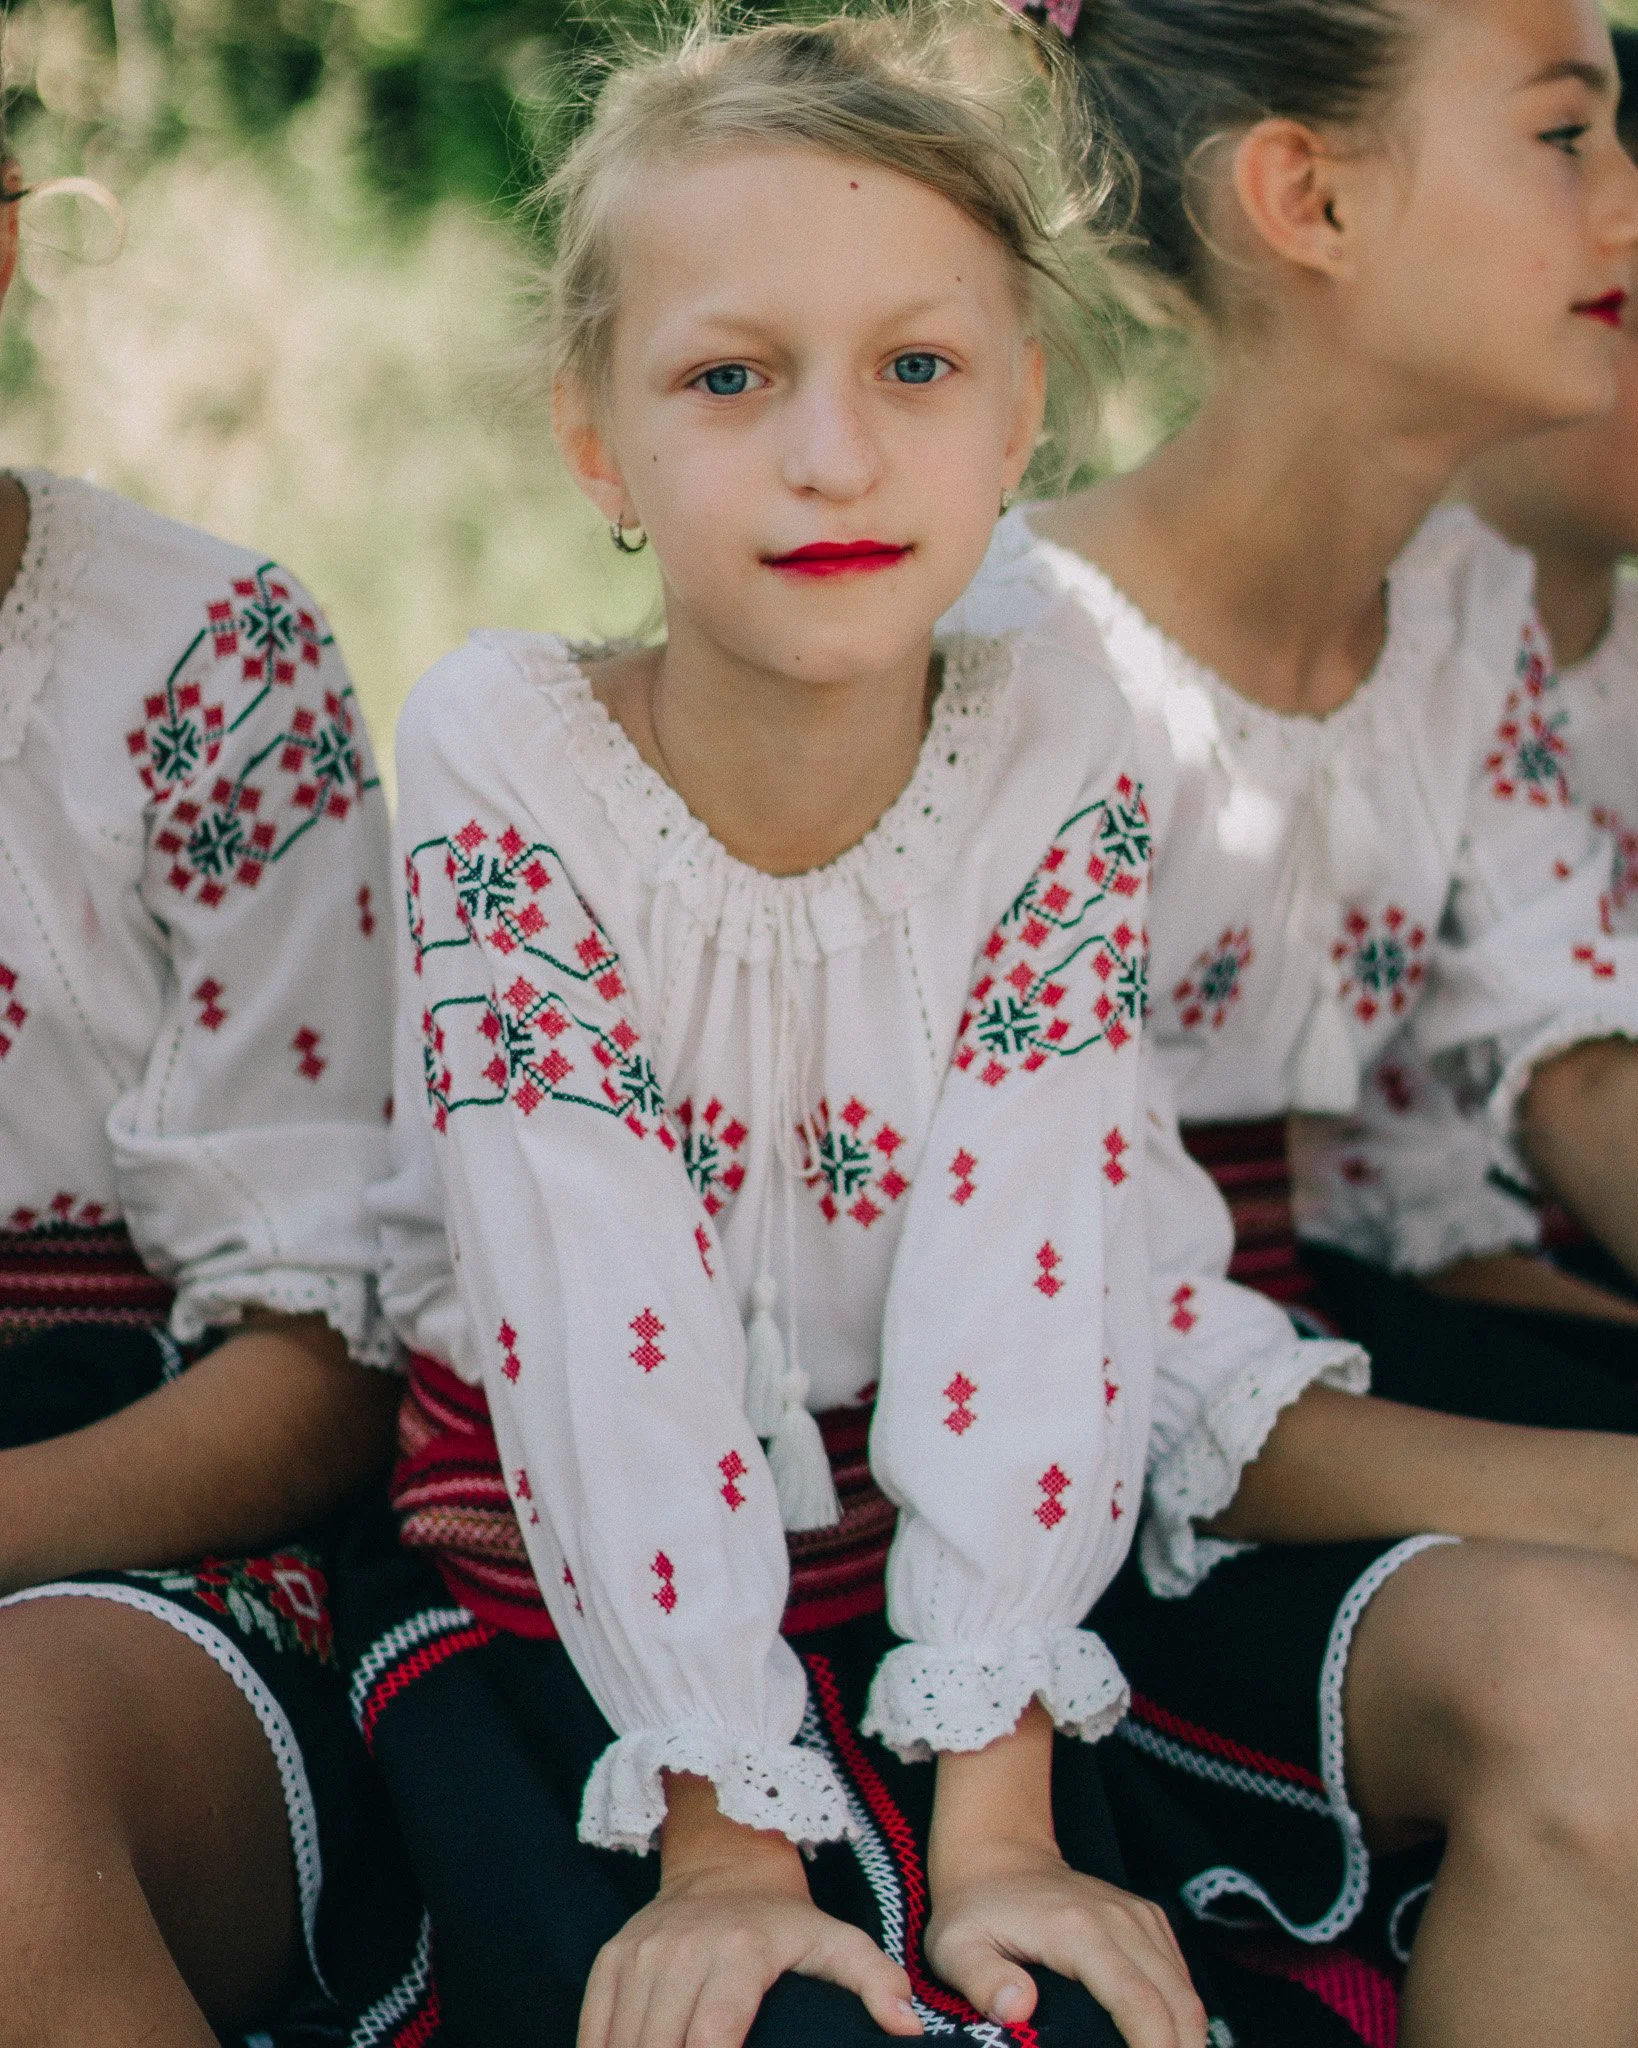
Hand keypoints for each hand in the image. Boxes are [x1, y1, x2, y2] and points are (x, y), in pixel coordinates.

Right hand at [578, 1774, 921, 2047]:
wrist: (726, 1861)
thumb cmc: (786, 1921)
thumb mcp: (837, 1940)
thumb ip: (875, 1980)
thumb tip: (908, 2026)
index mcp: (740, 1951)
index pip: (713, 2037)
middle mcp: (684, 1948)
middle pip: (661, 2046)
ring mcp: (643, 1952)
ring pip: (624, 2040)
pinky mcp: (613, 1957)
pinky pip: (595, 2026)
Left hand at [925, 1839, 1206, 2047]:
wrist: (999, 1857)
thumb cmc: (975, 1912)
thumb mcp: (955, 1948)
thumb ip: (981, 1980)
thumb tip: (1018, 2007)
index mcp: (1079, 1930)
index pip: (1138, 2003)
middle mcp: (1121, 1919)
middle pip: (1177, 2004)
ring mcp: (1139, 1916)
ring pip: (1187, 1993)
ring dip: (1186, 2041)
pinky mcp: (1148, 1919)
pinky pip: (1181, 1977)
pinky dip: (1182, 2017)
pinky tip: (1164, 2042)